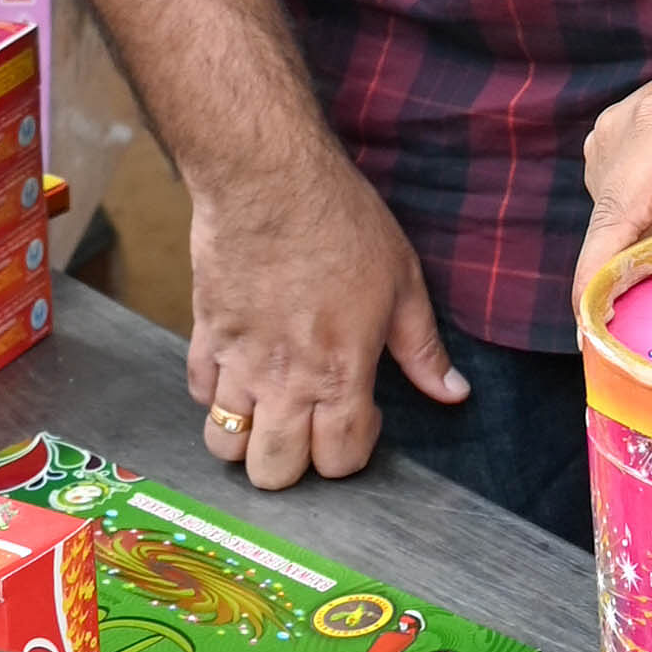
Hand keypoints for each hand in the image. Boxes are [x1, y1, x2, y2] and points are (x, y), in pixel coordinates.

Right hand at [186, 138, 469, 490]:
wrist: (268, 179)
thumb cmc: (340, 223)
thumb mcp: (404, 283)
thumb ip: (423, 349)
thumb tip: (452, 392)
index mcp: (340, 372)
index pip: (337, 461)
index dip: (352, 451)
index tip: (361, 417)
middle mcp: (284, 380)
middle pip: (275, 472)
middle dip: (295, 464)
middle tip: (311, 425)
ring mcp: (238, 361)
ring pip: (225, 444)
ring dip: (248, 438)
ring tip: (270, 410)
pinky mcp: (205, 334)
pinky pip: (199, 392)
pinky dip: (216, 395)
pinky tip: (240, 373)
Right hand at [575, 44, 651, 296]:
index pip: (617, 214)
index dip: (600, 277)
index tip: (592, 332)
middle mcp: (619, 131)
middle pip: (609, 225)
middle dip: (631, 276)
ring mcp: (610, 140)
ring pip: (613, 222)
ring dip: (644, 253)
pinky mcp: (614, 152)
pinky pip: (620, 209)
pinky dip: (646, 232)